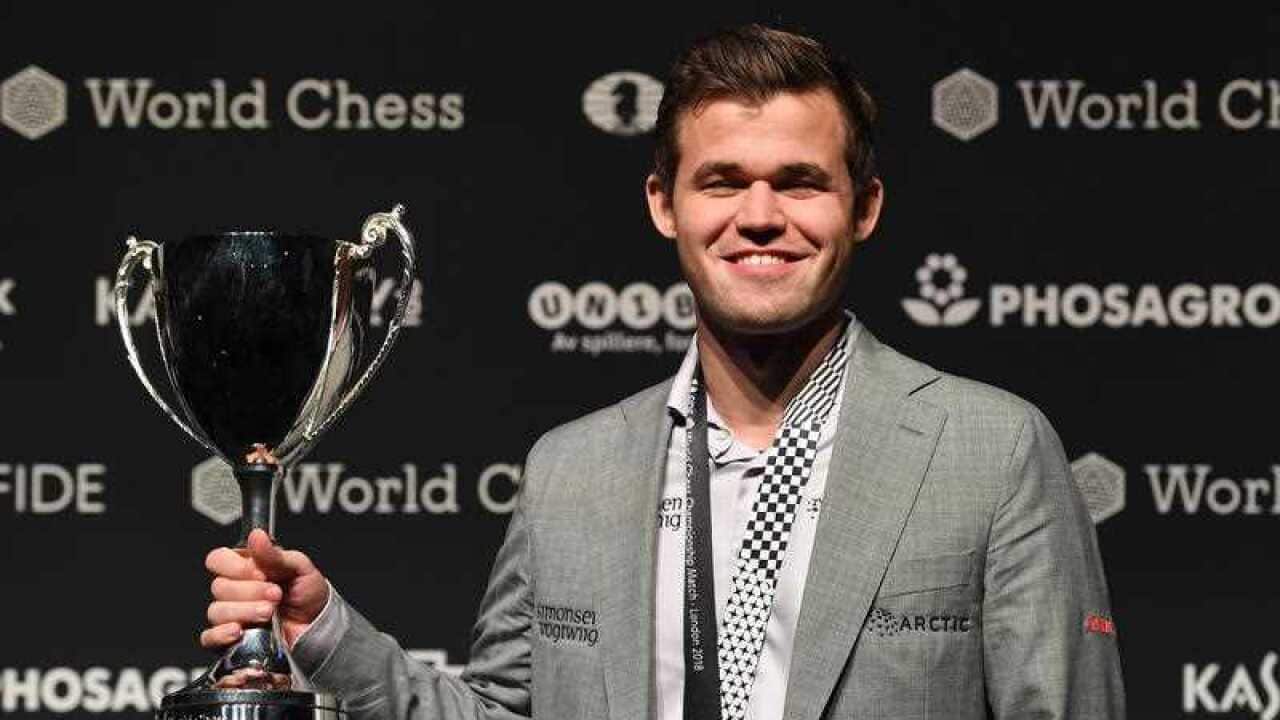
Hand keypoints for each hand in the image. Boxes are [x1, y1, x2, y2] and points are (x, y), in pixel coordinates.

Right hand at [201, 528, 329, 651]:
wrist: (319, 625)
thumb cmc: (308, 593)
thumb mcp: (299, 567)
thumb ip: (274, 554)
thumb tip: (257, 535)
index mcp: (245, 567)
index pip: (218, 560)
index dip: (235, 567)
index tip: (260, 573)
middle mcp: (234, 590)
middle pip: (219, 587)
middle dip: (251, 591)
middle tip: (276, 594)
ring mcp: (231, 615)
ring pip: (217, 611)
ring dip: (245, 611)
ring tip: (269, 612)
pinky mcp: (231, 639)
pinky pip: (211, 637)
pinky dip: (221, 634)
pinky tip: (239, 631)